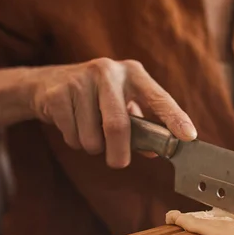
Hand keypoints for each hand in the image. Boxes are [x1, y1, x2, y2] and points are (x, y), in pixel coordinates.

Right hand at [30, 58, 196, 167]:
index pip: (159, 98)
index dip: (175, 118)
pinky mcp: (58, 93)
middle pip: (118, 125)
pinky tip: (72, 125)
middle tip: (118, 163)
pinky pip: (72, 134)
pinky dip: (75, 141)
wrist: (45, 83)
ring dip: (93, 147)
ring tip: (90, 134)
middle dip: (119, 152)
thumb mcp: (123, 104)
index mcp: (133, 74)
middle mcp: (109, 71)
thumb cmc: (95, 98)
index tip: (188, 136)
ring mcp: (81, 80)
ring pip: (92, 136)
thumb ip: (142, 126)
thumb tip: (155, 150)